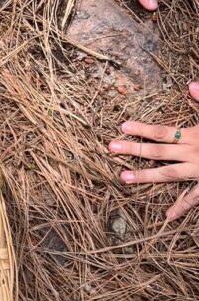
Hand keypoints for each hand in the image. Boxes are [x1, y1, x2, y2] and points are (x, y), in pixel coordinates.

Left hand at [108, 82, 198, 220]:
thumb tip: (190, 85)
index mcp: (197, 135)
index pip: (163, 131)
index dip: (142, 129)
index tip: (122, 126)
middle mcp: (195, 153)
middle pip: (158, 151)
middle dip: (134, 149)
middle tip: (110, 148)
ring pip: (168, 175)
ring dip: (146, 177)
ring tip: (123, 178)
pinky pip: (195, 197)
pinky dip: (182, 207)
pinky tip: (167, 216)